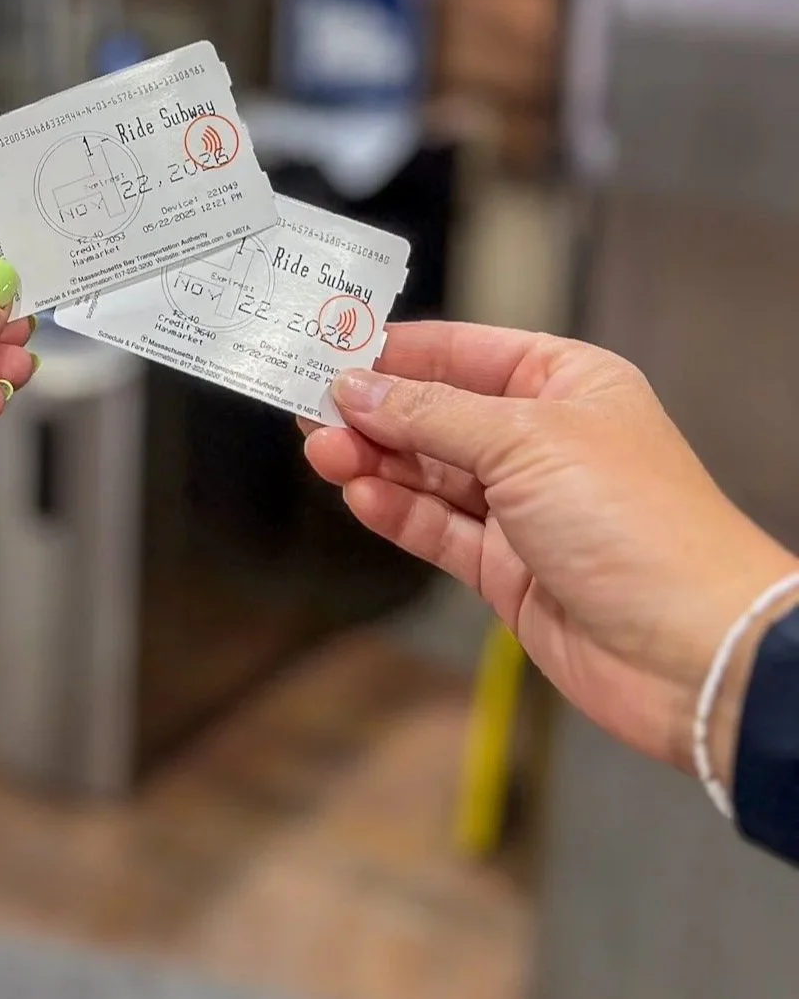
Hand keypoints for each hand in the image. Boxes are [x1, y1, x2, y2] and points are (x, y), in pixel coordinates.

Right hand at [302, 323, 797, 780]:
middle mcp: (544, 440)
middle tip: (310, 410)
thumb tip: (358, 388)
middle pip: (437, 413)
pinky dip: (396, 512)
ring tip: (323, 453)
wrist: (688, 650)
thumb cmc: (639, 524)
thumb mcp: (524, 441)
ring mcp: (524, 507)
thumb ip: (431, 414)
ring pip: (429, 473)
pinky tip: (360, 496)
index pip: (465, 351)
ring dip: (375, 462)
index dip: (398, 351)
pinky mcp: (506, 568)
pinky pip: (437, 528)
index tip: (331, 348)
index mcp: (567, 385)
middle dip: (374, 411)